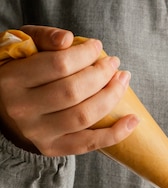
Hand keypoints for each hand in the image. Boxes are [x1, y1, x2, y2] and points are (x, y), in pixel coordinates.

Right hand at [0, 25, 138, 154]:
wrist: (2, 109)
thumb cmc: (18, 72)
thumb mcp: (21, 47)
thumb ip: (43, 38)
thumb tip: (69, 40)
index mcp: (13, 80)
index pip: (58, 65)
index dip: (85, 54)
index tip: (98, 47)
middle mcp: (23, 110)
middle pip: (73, 91)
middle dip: (101, 75)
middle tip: (114, 64)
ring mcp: (38, 133)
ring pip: (83, 116)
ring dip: (111, 97)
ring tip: (122, 81)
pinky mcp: (53, 149)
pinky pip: (89, 144)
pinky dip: (115, 134)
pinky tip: (133, 120)